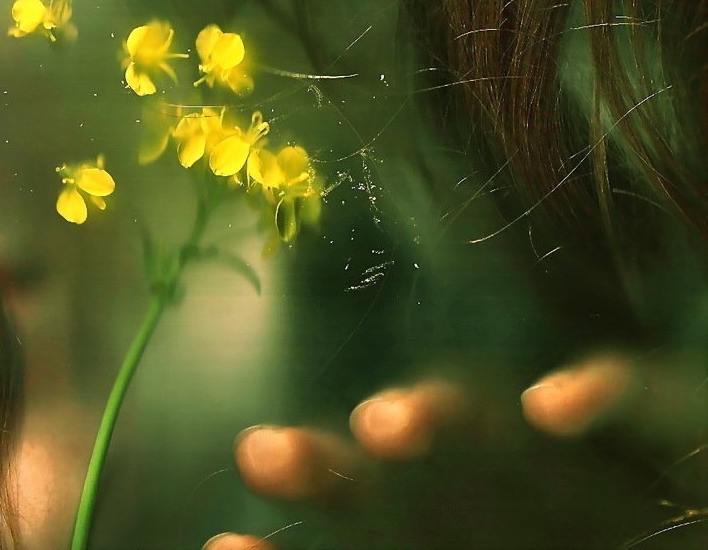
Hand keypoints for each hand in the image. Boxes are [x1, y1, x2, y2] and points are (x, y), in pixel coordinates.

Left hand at [205, 353, 703, 548]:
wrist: (685, 511)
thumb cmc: (577, 538)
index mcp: (443, 528)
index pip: (352, 525)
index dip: (285, 545)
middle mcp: (491, 482)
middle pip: (390, 469)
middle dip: (324, 466)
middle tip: (264, 455)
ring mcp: (570, 454)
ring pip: (488, 420)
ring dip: (435, 413)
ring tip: (383, 424)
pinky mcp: (669, 423)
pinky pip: (641, 396)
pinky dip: (601, 394)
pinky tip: (554, 402)